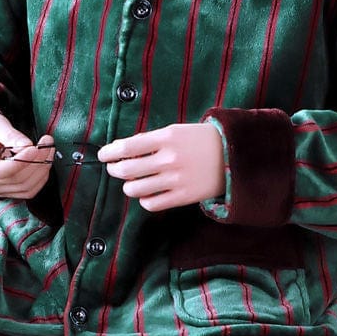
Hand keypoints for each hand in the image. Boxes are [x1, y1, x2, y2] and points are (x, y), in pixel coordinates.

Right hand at [0, 111, 53, 198]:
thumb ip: (10, 135)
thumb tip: (29, 146)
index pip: (1, 171)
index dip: (22, 161)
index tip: (35, 147)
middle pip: (16, 180)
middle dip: (37, 162)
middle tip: (47, 143)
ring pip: (25, 188)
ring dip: (42, 170)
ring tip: (48, 150)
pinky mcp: (5, 188)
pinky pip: (27, 190)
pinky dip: (40, 178)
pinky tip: (44, 162)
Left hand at [98, 123, 224, 211]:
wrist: (233, 154)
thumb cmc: (201, 140)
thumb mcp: (176, 131)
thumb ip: (151, 140)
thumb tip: (122, 149)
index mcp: (166, 138)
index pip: (127, 147)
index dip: (109, 152)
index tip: (103, 155)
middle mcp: (169, 159)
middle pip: (126, 170)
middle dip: (114, 169)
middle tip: (113, 168)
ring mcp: (176, 180)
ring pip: (135, 189)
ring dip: (128, 186)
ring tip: (132, 182)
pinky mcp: (183, 197)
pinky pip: (152, 204)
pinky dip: (144, 199)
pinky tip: (147, 193)